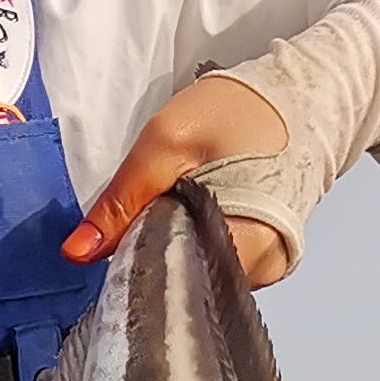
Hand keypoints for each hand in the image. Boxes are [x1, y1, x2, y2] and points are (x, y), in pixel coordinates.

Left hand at [61, 72, 296, 284]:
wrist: (303, 95)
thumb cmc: (242, 111)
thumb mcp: (166, 144)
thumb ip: (121, 202)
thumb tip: (75, 254)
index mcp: (246, 247)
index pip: (172, 283)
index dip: (133, 265)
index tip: (113, 246)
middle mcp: (262, 270)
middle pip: (184, 284)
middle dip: (150, 258)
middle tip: (137, 222)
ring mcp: (266, 267)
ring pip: (196, 274)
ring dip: (170, 250)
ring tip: (165, 214)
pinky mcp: (264, 256)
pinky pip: (213, 262)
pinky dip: (192, 244)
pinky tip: (186, 219)